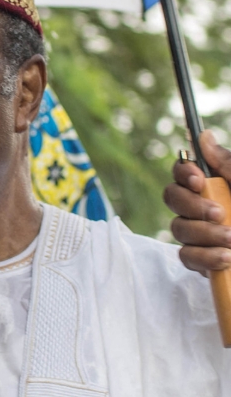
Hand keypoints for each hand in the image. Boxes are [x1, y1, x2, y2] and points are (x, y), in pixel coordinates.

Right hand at [164, 130, 230, 275]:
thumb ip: (229, 164)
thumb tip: (204, 136)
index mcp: (218, 185)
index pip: (183, 172)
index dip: (183, 173)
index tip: (199, 180)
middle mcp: (206, 207)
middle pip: (172, 197)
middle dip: (192, 206)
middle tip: (220, 213)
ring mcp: (203, 234)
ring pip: (178, 228)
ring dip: (204, 233)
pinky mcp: (205, 260)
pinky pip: (187, 256)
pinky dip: (205, 257)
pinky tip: (227, 257)